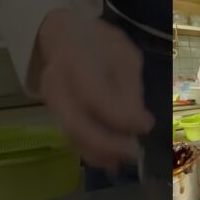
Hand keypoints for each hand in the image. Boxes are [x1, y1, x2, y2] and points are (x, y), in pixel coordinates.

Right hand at [36, 8, 153, 172]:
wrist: (64, 37)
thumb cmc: (100, 46)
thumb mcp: (124, 57)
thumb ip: (131, 88)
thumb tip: (140, 124)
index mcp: (78, 61)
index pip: (97, 97)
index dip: (123, 117)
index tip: (147, 125)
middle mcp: (58, 84)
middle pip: (77, 123)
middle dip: (108, 144)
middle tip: (134, 153)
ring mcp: (52, 101)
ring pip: (72, 135)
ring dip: (99, 153)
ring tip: (124, 161)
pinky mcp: (54, 113)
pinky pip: (70, 137)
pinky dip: (90, 151)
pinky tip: (110, 161)